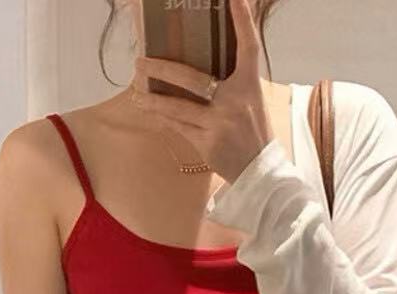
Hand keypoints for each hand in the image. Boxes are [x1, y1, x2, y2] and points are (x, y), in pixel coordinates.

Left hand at [130, 0, 272, 183]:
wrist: (260, 171)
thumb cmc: (253, 131)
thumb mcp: (251, 98)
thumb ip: (234, 76)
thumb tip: (211, 55)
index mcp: (249, 85)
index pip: (248, 46)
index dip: (242, 20)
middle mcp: (234, 102)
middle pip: (192, 79)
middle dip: (162, 70)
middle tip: (140, 61)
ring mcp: (219, 124)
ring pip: (177, 108)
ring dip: (153, 100)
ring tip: (135, 93)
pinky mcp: (207, 144)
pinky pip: (179, 127)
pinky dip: (164, 118)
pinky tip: (150, 111)